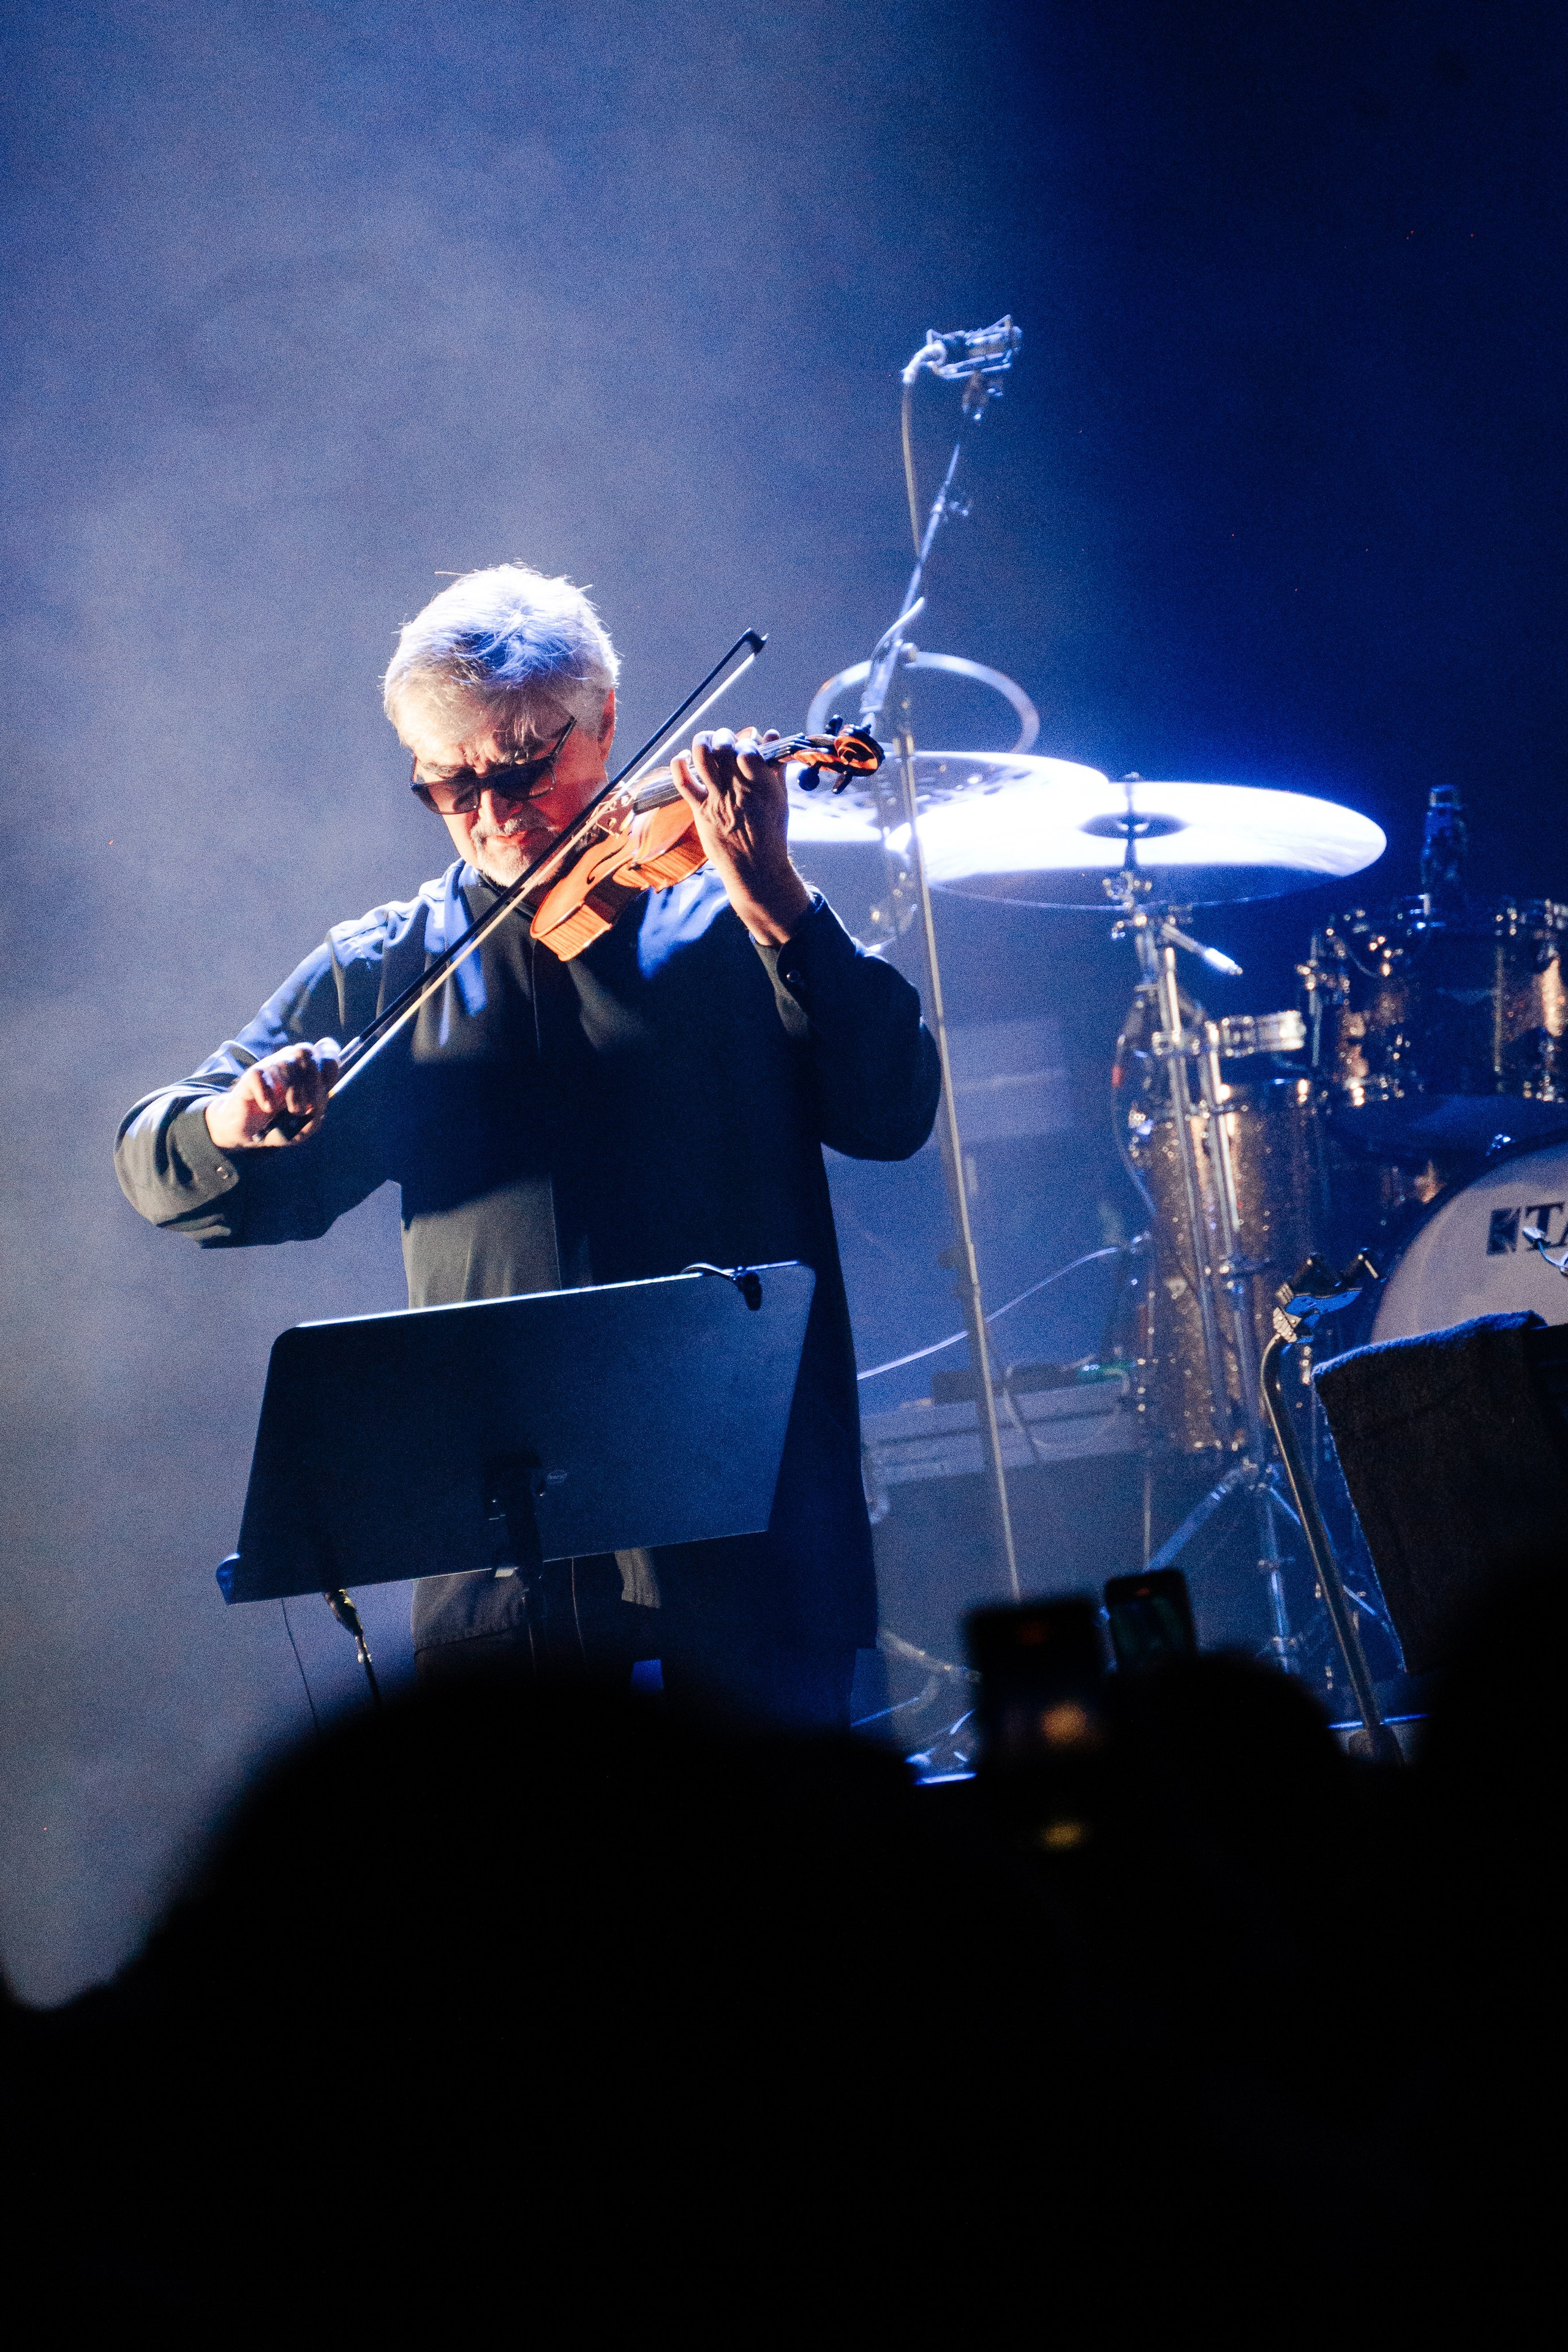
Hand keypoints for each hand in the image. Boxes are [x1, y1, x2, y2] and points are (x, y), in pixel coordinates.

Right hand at [204, 1039, 340, 1150]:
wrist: (248, 1132)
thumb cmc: (277, 1125)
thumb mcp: (301, 1129)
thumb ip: (314, 1120)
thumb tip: (316, 1105)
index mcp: (307, 1071)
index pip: (324, 1048)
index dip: (329, 1063)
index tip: (326, 1085)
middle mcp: (289, 1063)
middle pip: (306, 1051)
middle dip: (312, 1081)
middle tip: (309, 1105)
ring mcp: (269, 1067)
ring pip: (286, 1064)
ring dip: (294, 1091)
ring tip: (292, 1110)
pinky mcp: (251, 1075)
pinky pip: (262, 1076)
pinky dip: (268, 1095)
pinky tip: (268, 1107)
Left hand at [668, 728, 811, 944]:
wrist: (755, 869)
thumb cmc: (770, 834)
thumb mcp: (780, 799)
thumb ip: (775, 766)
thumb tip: (771, 735)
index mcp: (762, 787)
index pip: (748, 750)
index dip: (746, 742)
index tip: (747, 746)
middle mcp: (738, 791)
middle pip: (724, 748)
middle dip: (724, 737)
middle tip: (726, 741)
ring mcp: (717, 799)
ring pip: (702, 758)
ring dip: (702, 742)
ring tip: (706, 741)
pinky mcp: (701, 810)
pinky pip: (683, 781)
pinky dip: (678, 764)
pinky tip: (683, 758)